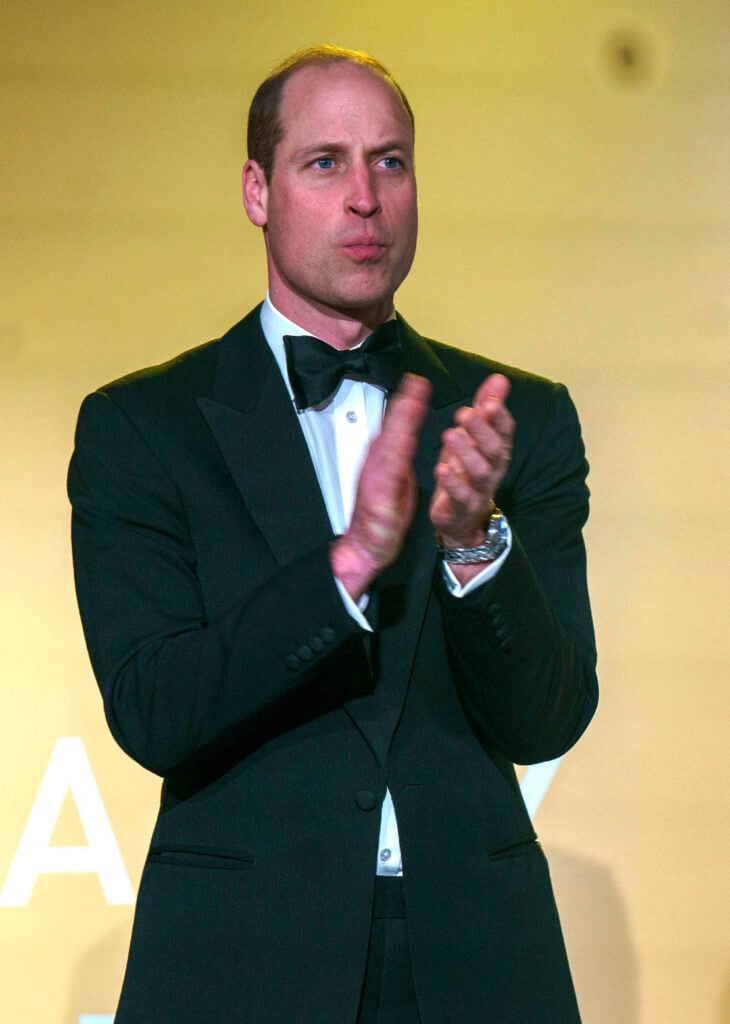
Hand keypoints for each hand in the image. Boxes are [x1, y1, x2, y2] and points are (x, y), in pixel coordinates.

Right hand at [331, 373, 431, 599]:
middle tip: (417, 381)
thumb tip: (407, 434)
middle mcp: (378, 460)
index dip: (409, 403)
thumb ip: (401, 454)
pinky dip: (397, 448)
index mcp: (385, 456)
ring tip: (413, 399)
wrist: (366, 543)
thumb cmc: (380, 513)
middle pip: (393, 426)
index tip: (418, 383)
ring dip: (402, 418)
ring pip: (391, 439)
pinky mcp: (378, 489)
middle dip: (405, 401)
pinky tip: (404, 436)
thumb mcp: (397, 476)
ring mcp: (376, 473)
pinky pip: (390, 465)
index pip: (399, 425)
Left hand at [430, 373, 512, 549]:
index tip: (491, 401)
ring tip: (450, 436)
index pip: (505, 430)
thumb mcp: (475, 437)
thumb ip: (486, 408)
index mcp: (497, 450)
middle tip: (464, 413)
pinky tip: (441, 468)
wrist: (460, 518)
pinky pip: (460, 496)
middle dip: (481, 430)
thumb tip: (499, 379)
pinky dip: (452, 482)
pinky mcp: (462, 507)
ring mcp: (479, 490)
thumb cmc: (467, 471)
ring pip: (479, 472)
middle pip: (494, 449)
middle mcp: (493, 469)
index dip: (500, 416)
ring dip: (465, 452)